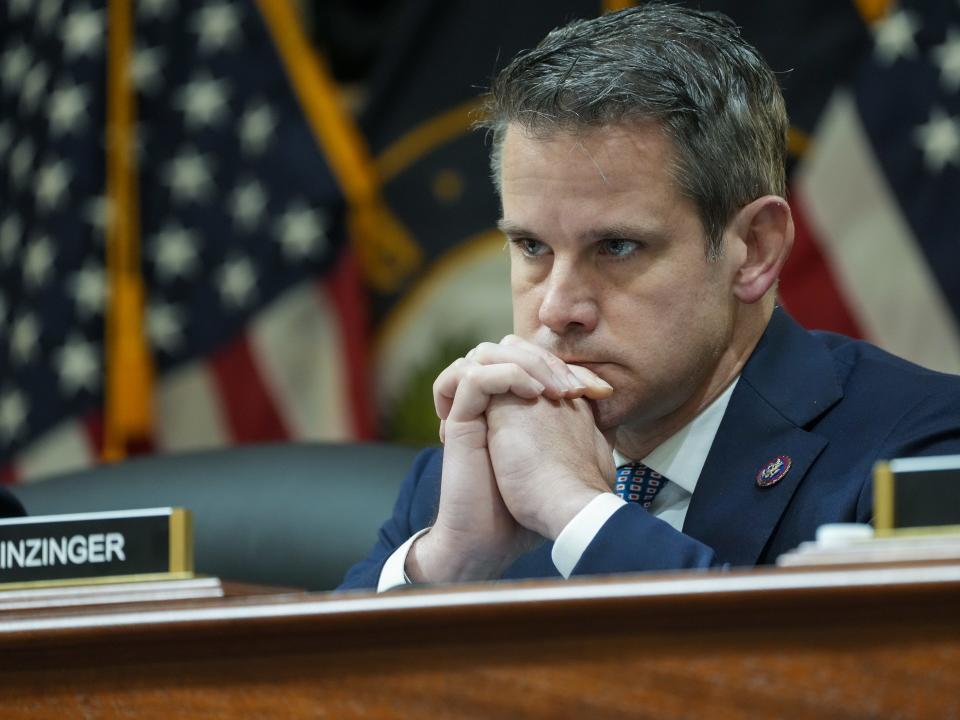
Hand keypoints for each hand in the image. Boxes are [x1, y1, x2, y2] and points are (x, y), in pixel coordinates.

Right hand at [407, 337, 611, 581]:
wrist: (497, 539)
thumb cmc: (530, 508)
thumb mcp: (565, 457)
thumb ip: (577, 426)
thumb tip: (606, 401)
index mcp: (509, 407)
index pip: (531, 359)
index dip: (565, 366)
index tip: (600, 393)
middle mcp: (487, 403)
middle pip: (507, 346)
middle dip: (545, 359)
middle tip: (572, 389)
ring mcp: (470, 410)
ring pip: (485, 353)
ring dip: (525, 363)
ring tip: (552, 390)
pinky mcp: (458, 421)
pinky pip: (469, 376)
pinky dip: (504, 375)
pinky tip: (531, 394)